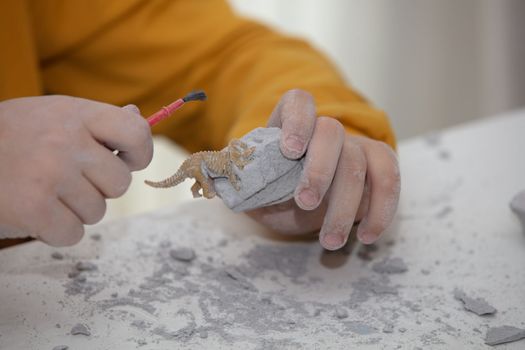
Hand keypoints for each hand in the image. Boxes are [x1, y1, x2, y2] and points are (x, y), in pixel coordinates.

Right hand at [0, 96, 152, 245]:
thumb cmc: (13, 137)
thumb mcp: (53, 115)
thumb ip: (96, 121)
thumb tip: (136, 118)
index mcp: (76, 114)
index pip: (136, 133)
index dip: (140, 153)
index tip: (127, 161)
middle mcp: (66, 141)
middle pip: (120, 183)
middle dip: (99, 188)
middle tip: (68, 180)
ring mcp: (50, 174)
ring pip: (98, 212)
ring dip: (75, 210)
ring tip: (44, 192)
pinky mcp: (33, 208)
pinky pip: (74, 234)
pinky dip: (57, 231)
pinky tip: (36, 212)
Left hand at [247, 89, 400, 249]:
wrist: (306, 203)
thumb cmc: (276, 192)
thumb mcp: (254, 189)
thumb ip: (242, 185)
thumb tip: (218, 189)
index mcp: (291, 125)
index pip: (299, 103)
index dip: (297, 121)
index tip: (290, 150)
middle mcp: (326, 130)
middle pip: (332, 132)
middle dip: (320, 169)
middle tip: (305, 202)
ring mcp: (356, 145)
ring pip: (360, 162)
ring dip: (346, 204)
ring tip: (330, 241)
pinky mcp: (379, 165)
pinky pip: (389, 179)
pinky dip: (382, 210)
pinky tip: (367, 237)